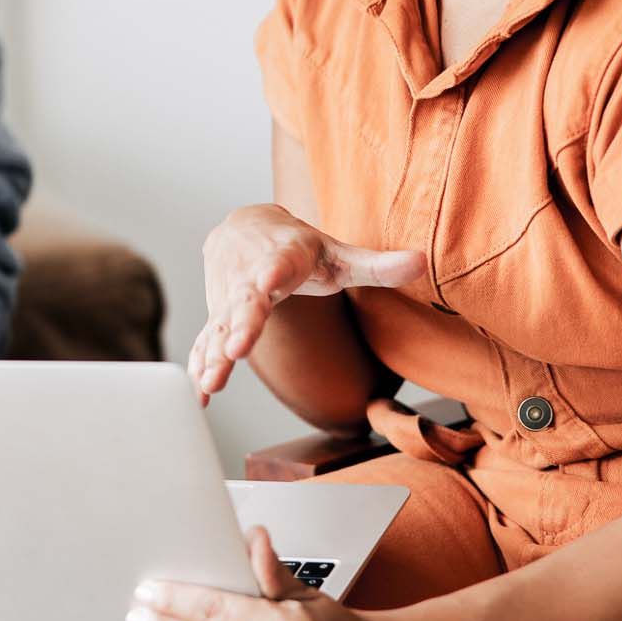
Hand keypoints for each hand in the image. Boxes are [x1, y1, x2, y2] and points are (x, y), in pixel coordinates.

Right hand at [190, 204, 422, 402]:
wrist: (245, 227)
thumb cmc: (298, 247)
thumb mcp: (338, 253)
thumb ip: (377, 264)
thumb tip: (422, 262)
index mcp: (280, 258)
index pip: (274, 271)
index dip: (269, 281)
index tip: (263, 291)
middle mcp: (247, 276)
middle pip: (241, 303)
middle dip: (235, 327)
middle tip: (233, 351)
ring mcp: (228, 297)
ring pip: (218, 326)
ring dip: (213, 354)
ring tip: (211, 384)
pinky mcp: (218, 314)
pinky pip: (206, 339)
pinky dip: (201, 361)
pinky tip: (199, 393)